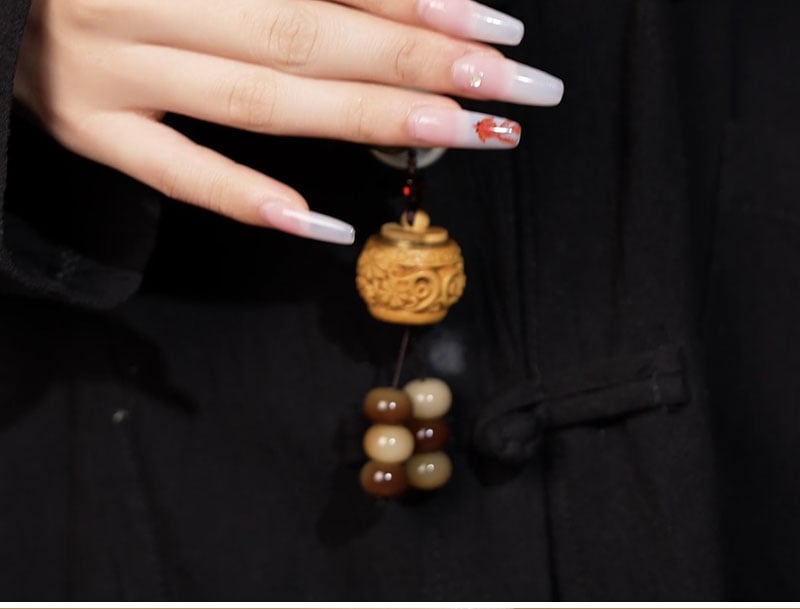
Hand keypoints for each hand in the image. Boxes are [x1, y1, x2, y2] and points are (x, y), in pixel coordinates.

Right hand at [14, 0, 562, 243]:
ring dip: (366, 122)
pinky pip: (176, 174)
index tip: (496, 30)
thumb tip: (398, 7)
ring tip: (458, 136)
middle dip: (421, 65)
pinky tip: (325, 223)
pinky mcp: (87, 129)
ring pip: (259, 100)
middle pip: (307, 36)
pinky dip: (248, 198)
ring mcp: (110, 70)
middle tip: (515, 89)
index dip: (415, 4)